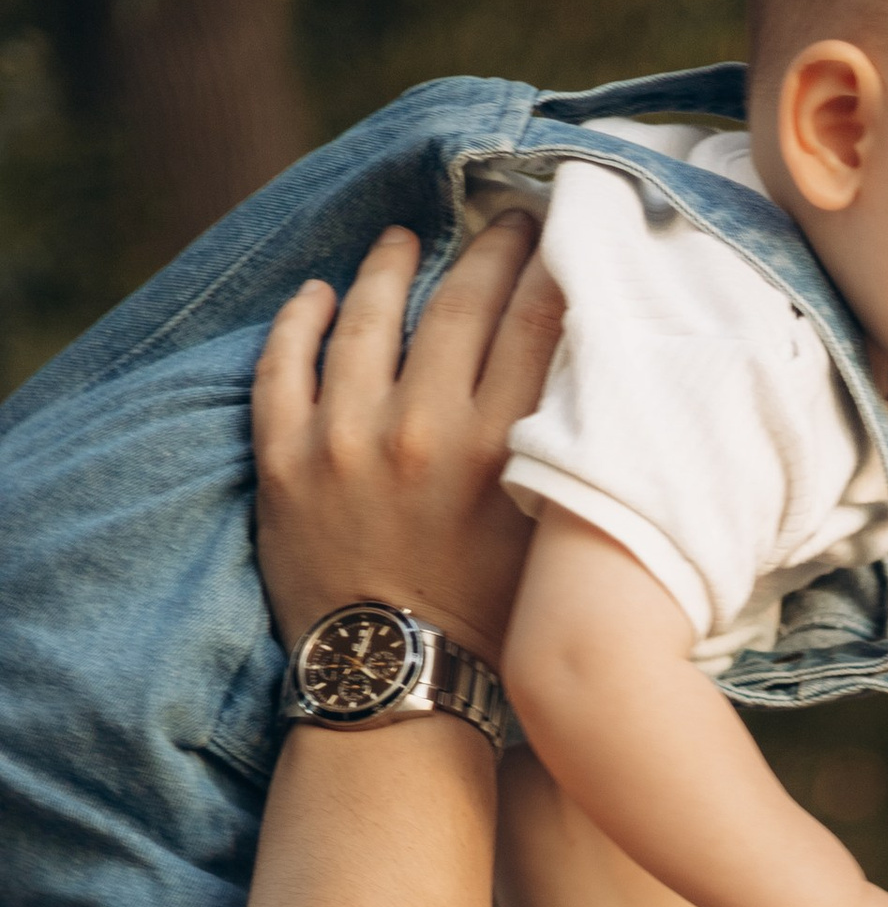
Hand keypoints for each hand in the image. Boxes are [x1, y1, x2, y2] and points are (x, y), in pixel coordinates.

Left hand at [251, 216, 564, 667]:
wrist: (397, 688)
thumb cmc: (492, 624)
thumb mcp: (552, 537)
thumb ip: (563, 456)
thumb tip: (587, 373)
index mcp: (498, 450)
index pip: (532, 320)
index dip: (547, 262)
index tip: (557, 230)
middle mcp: (420, 431)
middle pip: (458, 304)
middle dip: (485, 250)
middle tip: (500, 218)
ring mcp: (342, 441)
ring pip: (366, 319)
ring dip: (387, 269)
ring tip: (401, 242)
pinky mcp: (282, 462)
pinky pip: (281, 366)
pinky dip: (299, 321)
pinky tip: (316, 294)